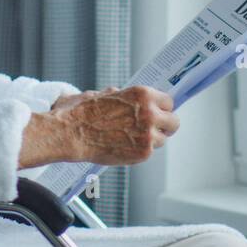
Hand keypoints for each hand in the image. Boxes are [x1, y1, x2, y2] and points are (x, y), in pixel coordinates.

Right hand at [53, 85, 178, 165]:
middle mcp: (150, 113)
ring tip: (132, 139)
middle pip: (174, 122)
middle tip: (154, 128)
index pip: (169, 101)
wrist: (72, 133)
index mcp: (143, 94)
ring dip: (152, 140)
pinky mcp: (143, 153)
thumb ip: (125, 97)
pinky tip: (125, 146)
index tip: (159, 113)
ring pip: (163, 139)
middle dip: (165, 125)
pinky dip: (140, 151)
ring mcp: (148, 134)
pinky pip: (150, 152)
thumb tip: (134, 100)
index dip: (162, 108)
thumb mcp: (106, 93)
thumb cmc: (84, 112)